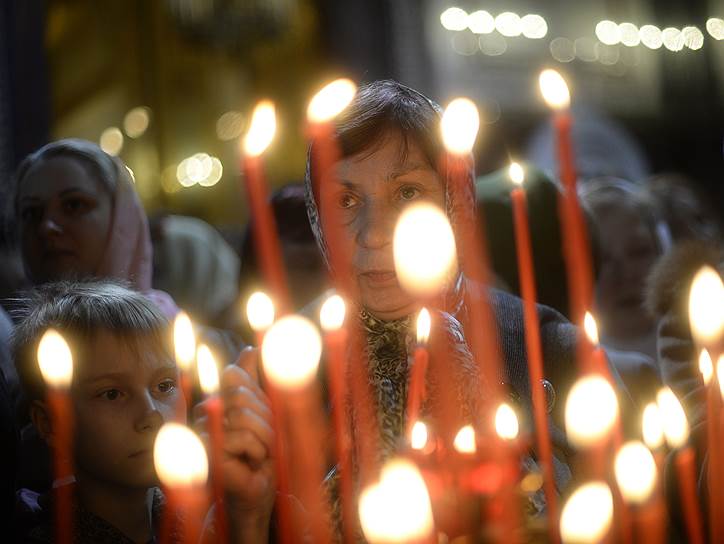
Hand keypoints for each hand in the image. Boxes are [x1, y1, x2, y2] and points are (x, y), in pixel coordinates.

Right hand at [195, 348, 274, 540]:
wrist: (258, 492)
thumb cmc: (263, 455)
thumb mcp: (266, 414)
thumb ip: (256, 382)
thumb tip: (252, 347)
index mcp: (218, 400)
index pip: (234, 375)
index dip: (257, 395)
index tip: (264, 419)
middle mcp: (204, 412)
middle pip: (241, 394)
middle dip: (265, 419)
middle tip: (266, 442)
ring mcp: (202, 432)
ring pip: (242, 414)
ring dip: (264, 438)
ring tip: (260, 454)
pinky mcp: (205, 453)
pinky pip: (239, 437)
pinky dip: (256, 451)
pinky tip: (251, 464)